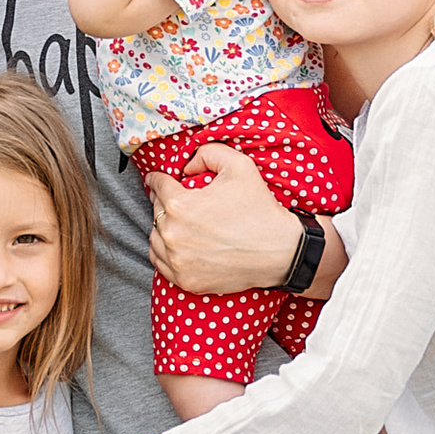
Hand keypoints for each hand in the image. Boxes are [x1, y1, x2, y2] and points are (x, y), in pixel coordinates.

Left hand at [147, 141, 329, 293]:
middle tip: (177, 200)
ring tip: (176, 223)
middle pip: (155, 211)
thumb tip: (186, 166)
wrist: (280, 252)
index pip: (156, 185)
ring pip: (154, 238)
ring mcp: (178, 260)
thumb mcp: (239, 165)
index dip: (159, 178)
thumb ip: (208, 153)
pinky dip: (164, 252)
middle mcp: (173, 234)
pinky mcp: (185, 280)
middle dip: (163, 202)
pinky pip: (160, 263)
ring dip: (161, 227)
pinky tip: (176, 245)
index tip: (160, 179)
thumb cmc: (260, 209)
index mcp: (180, 204)